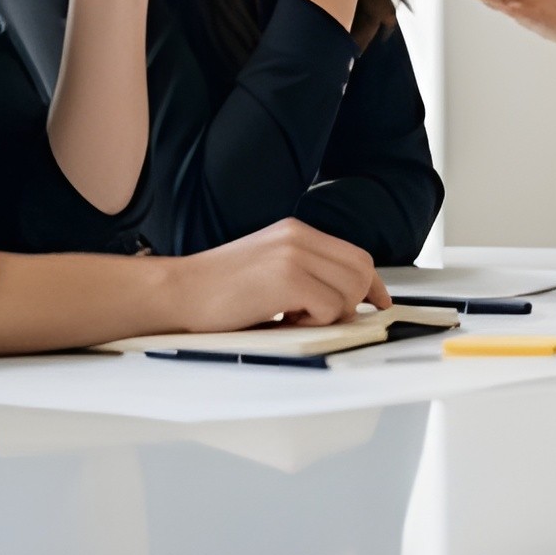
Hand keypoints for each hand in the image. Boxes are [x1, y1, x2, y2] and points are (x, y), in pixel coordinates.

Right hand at [167, 218, 391, 329]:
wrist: (177, 292)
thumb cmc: (216, 291)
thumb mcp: (268, 268)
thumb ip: (305, 273)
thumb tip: (346, 300)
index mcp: (295, 231)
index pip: (355, 255)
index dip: (372, 284)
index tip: (378, 303)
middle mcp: (298, 236)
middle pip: (361, 271)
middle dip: (350, 303)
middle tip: (315, 318)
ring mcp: (293, 254)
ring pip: (350, 290)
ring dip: (329, 315)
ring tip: (293, 317)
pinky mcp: (287, 277)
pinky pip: (329, 307)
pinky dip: (313, 323)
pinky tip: (283, 320)